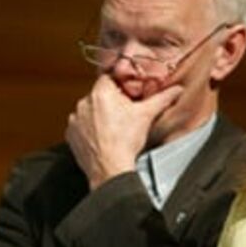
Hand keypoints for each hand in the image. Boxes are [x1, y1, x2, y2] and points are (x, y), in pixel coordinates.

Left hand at [66, 75, 182, 189]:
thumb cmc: (125, 142)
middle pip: (99, 95)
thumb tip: (175, 90)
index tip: (126, 93)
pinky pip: (80, 126)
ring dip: (98, 115)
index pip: (108, 78)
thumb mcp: (147, 115)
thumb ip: (162, 98)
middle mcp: (84, 103)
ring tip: (113, 128)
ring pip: (89, 110)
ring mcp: (75, 120)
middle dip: (110, 101)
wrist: (110, 168)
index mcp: (101, 93)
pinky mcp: (70, 135)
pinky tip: (102, 136)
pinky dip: (89, 129)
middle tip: (123, 114)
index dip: (119, 85)